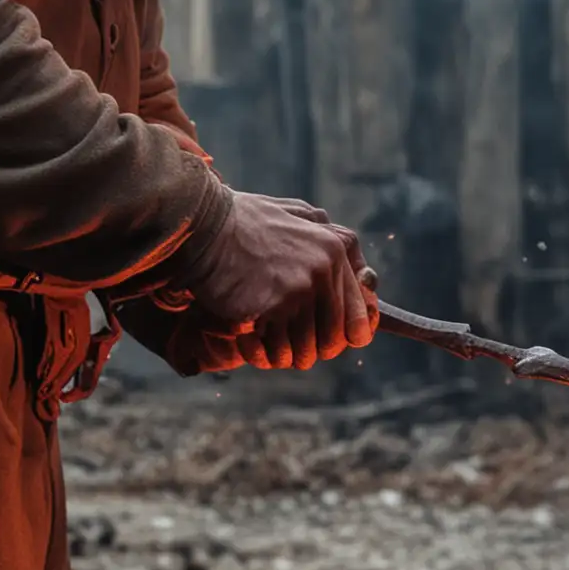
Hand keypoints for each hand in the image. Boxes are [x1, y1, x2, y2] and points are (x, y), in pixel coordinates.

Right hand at [186, 193, 377, 370]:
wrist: (201, 223)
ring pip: (304, 353)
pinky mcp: (272, 306)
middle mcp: (324, 270)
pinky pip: (276, 352)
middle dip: (309, 350)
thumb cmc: (244, 222)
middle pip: (332, 342)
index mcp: (335, 250)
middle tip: (285, 343)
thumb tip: (366, 278)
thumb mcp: (296, 214)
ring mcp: (299, 289)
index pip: (360, 319)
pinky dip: (260, 353)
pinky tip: (246, 338)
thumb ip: (331, 238)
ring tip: (262, 341)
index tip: (324, 343)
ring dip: (282, 355)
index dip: (343, 339)